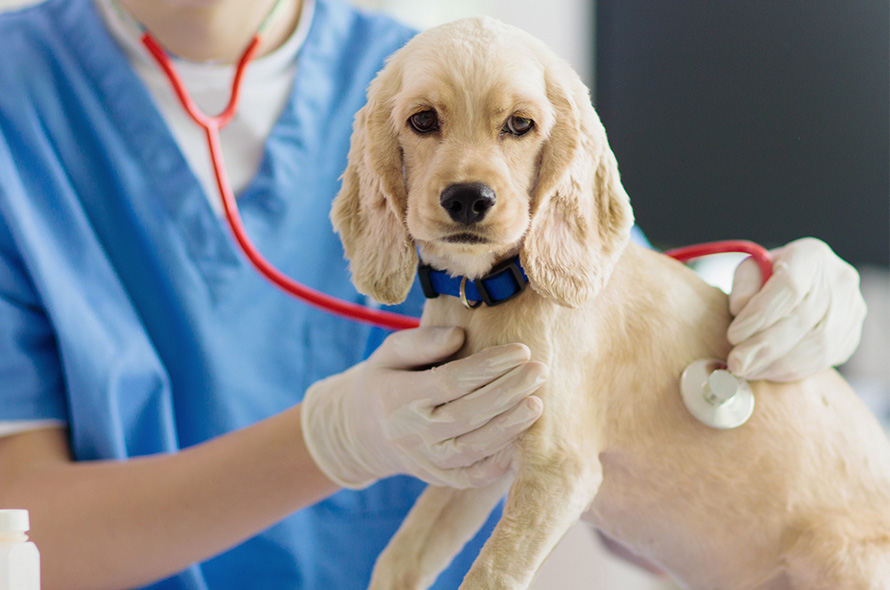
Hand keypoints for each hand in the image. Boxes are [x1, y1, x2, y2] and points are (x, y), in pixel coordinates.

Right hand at [301, 327, 545, 488]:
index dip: (488, 367)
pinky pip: (474, 476)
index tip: (520, 350)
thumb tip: (459, 335)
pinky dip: (501, 465)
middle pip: (467, 414)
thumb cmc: (387, 379)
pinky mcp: (440, 478)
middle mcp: (411, 434)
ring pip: (473, 448)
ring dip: (509, 427)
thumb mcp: (390, 352)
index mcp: (398, 397)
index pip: (449, 381)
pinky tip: (526, 443)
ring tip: (538, 403)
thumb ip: (421, 341)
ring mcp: (426, 461)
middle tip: (540, 371)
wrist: (365, 432)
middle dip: (507, 393)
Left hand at [727, 237, 865, 381]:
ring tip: (747, 370)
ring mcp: (851, 310)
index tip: (733, 335)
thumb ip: (744, 285)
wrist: (803, 287)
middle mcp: (839, 280)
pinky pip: (823, 359)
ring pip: (815, 344)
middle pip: (802, 319)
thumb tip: (741, 310)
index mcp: (811, 256)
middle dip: (764, 346)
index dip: (760, 314)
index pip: (789, 286)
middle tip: (736, 363)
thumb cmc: (769, 276)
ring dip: (776, 363)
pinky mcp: (851, 335)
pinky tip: (766, 372)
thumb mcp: (750, 270)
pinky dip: (791, 370)